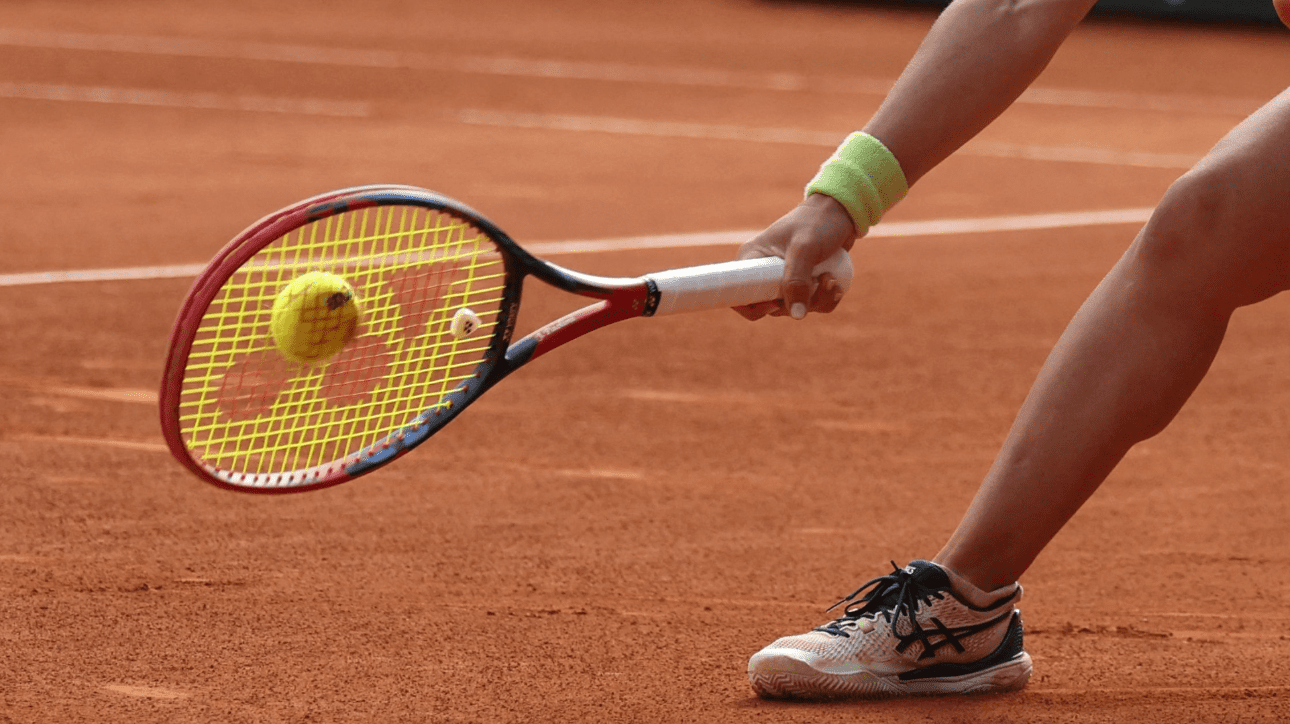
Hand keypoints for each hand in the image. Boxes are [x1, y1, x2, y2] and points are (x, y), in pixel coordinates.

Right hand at [733, 193, 857, 320]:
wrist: (841, 212)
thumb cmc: (817, 222)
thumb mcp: (804, 249)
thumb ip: (797, 281)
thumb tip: (796, 315)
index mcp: (752, 260)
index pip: (738, 295)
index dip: (754, 307)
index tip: (778, 303)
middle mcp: (763, 272)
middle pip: (771, 308)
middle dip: (798, 303)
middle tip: (819, 283)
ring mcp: (784, 280)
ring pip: (794, 309)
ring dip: (817, 301)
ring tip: (832, 278)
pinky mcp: (802, 284)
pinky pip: (810, 306)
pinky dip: (826, 300)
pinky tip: (836, 283)